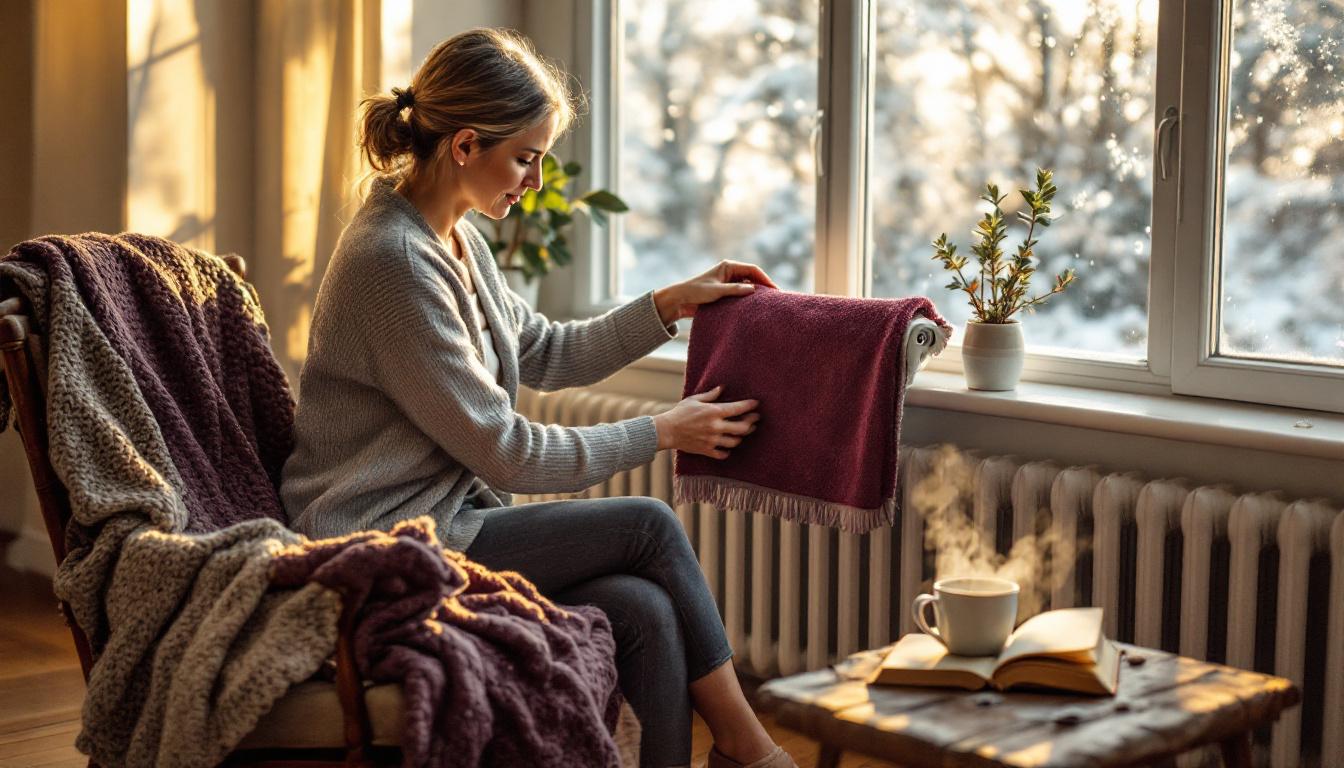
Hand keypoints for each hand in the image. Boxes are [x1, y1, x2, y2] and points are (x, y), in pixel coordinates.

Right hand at [652, 385, 760, 458]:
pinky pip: (723, 454)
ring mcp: (712, 440)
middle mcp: (716, 427)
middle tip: (755, 419)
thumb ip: (710, 395)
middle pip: (742, 427)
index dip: (750, 405)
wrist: (667, 430)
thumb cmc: (679, 413)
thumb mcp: (694, 399)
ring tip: (743, 433)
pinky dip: (727, 451)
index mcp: (713, 412)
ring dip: (741, 437)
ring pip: (735, 442)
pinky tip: (728, 447)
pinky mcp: (706, 450)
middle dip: (751, 423)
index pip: (738, 408)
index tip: (756, 404)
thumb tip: (722, 388)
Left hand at [653, 260, 778, 325]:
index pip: (753, 270)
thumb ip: (735, 290)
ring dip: (756, 294)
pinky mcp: (725, 292)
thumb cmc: (696, 292)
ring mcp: (728, 282)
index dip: (765, 278)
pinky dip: (748, 300)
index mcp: (728, 266)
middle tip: (776, 298)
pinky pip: (741, 294)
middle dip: (763, 286)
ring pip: (748, 286)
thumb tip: (754, 290)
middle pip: (753, 277)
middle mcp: (730, 272)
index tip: (775, 290)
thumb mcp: (717, 291)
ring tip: (768, 303)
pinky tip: (754, 307)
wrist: (680, 301)